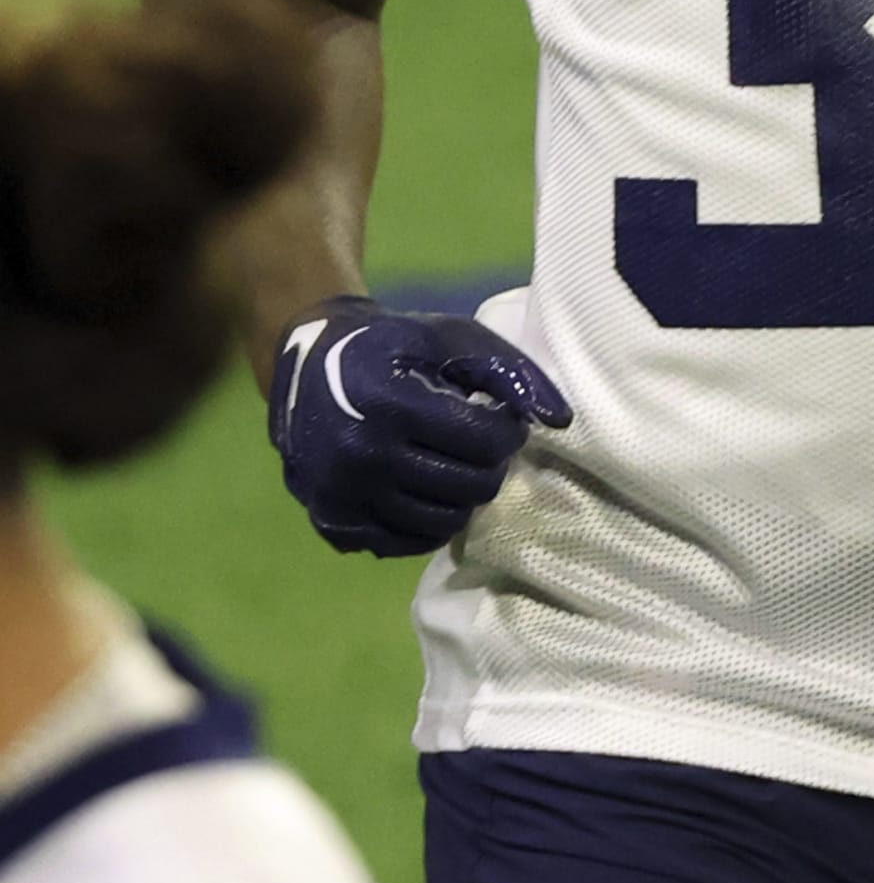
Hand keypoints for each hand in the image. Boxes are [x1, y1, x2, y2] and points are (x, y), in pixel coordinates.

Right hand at [269, 298, 571, 557]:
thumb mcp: (451, 338)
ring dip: (462, 496)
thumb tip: (559, 420)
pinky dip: (426, 522)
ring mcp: (342, 497)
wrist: (306, 363)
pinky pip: (403, 544)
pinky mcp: (332, 524)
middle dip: (489, 465)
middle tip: (479, 444)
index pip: (483, 442)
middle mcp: (361, 457)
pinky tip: (425, 488)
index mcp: (390, 405)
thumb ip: (510, 371)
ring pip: (441, 523)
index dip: (505, 430)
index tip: (497, 417)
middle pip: (468, 487)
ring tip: (454, 464)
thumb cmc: (392, 347)